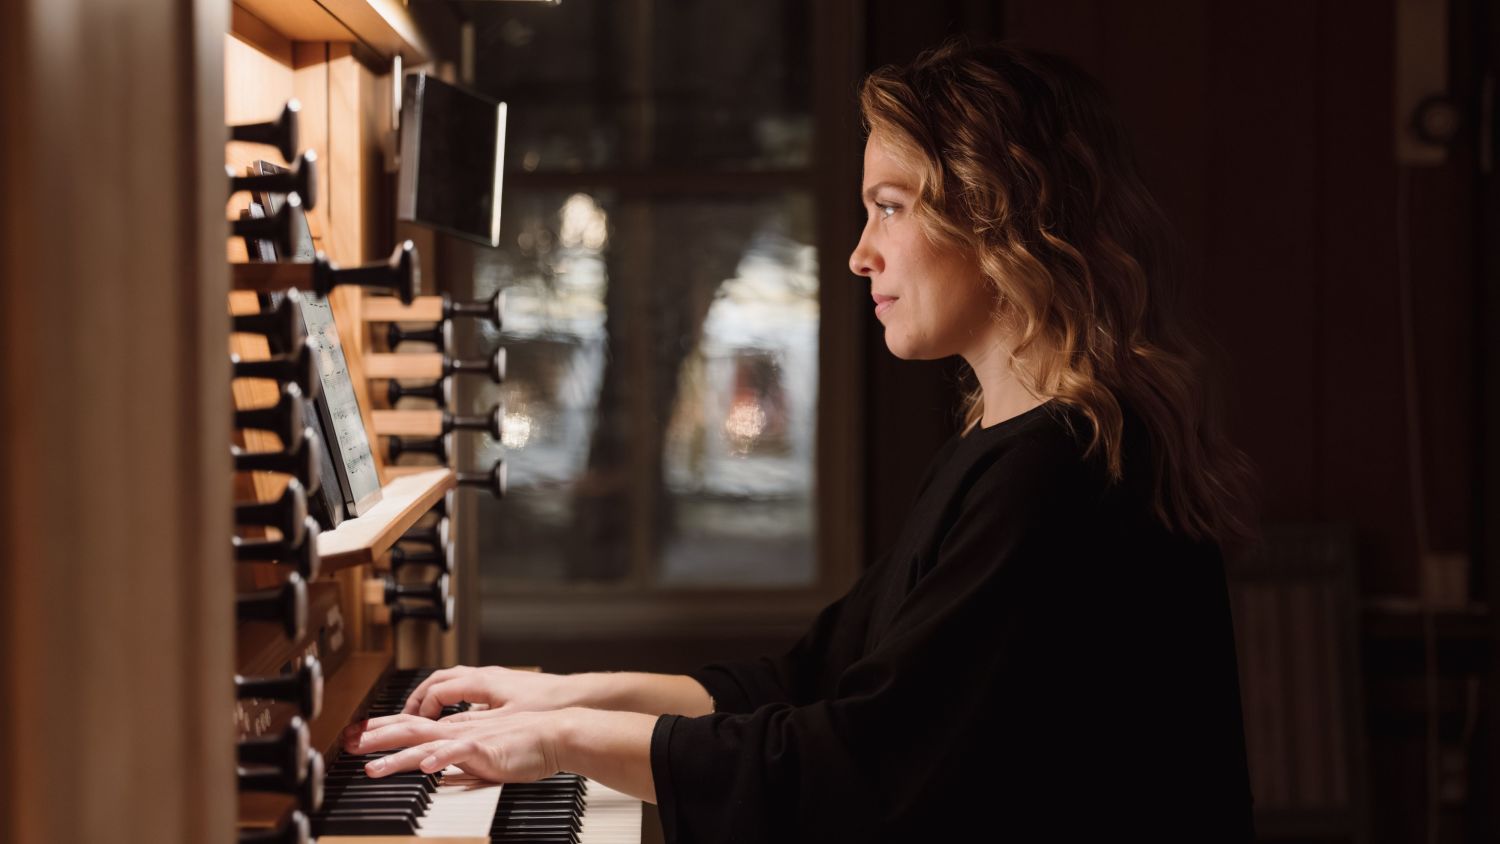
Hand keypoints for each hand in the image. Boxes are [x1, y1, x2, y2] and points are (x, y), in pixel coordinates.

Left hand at [341, 709, 573, 781]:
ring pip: (425, 744)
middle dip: (376, 737)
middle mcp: (456, 730)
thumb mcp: (483, 750)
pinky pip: (458, 754)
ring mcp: (469, 739)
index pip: (412, 724)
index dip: (384, 728)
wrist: (554, 734)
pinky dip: (440, 759)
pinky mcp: (485, 751)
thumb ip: (459, 755)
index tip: (358, 734)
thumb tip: (438, 764)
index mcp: (455, 729)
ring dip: (397, 756)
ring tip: (373, 768)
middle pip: (409, 729)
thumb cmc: (524, 743)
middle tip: (349, 744)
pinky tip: (424, 768)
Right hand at [400, 665, 579, 718]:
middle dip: (418, 699)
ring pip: (453, 680)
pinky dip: (453, 697)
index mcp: (479, 682)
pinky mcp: (505, 686)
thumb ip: (468, 731)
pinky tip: (457, 712)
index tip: (410, 728)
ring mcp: (494, 679)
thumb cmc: (544, 707)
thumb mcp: (502, 725)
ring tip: (424, 714)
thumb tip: (440, 740)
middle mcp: (484, 676)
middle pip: (439, 681)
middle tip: (404, 718)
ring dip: (435, 696)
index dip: (419, 710)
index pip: (435, 691)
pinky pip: (468, 687)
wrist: (575, 698)